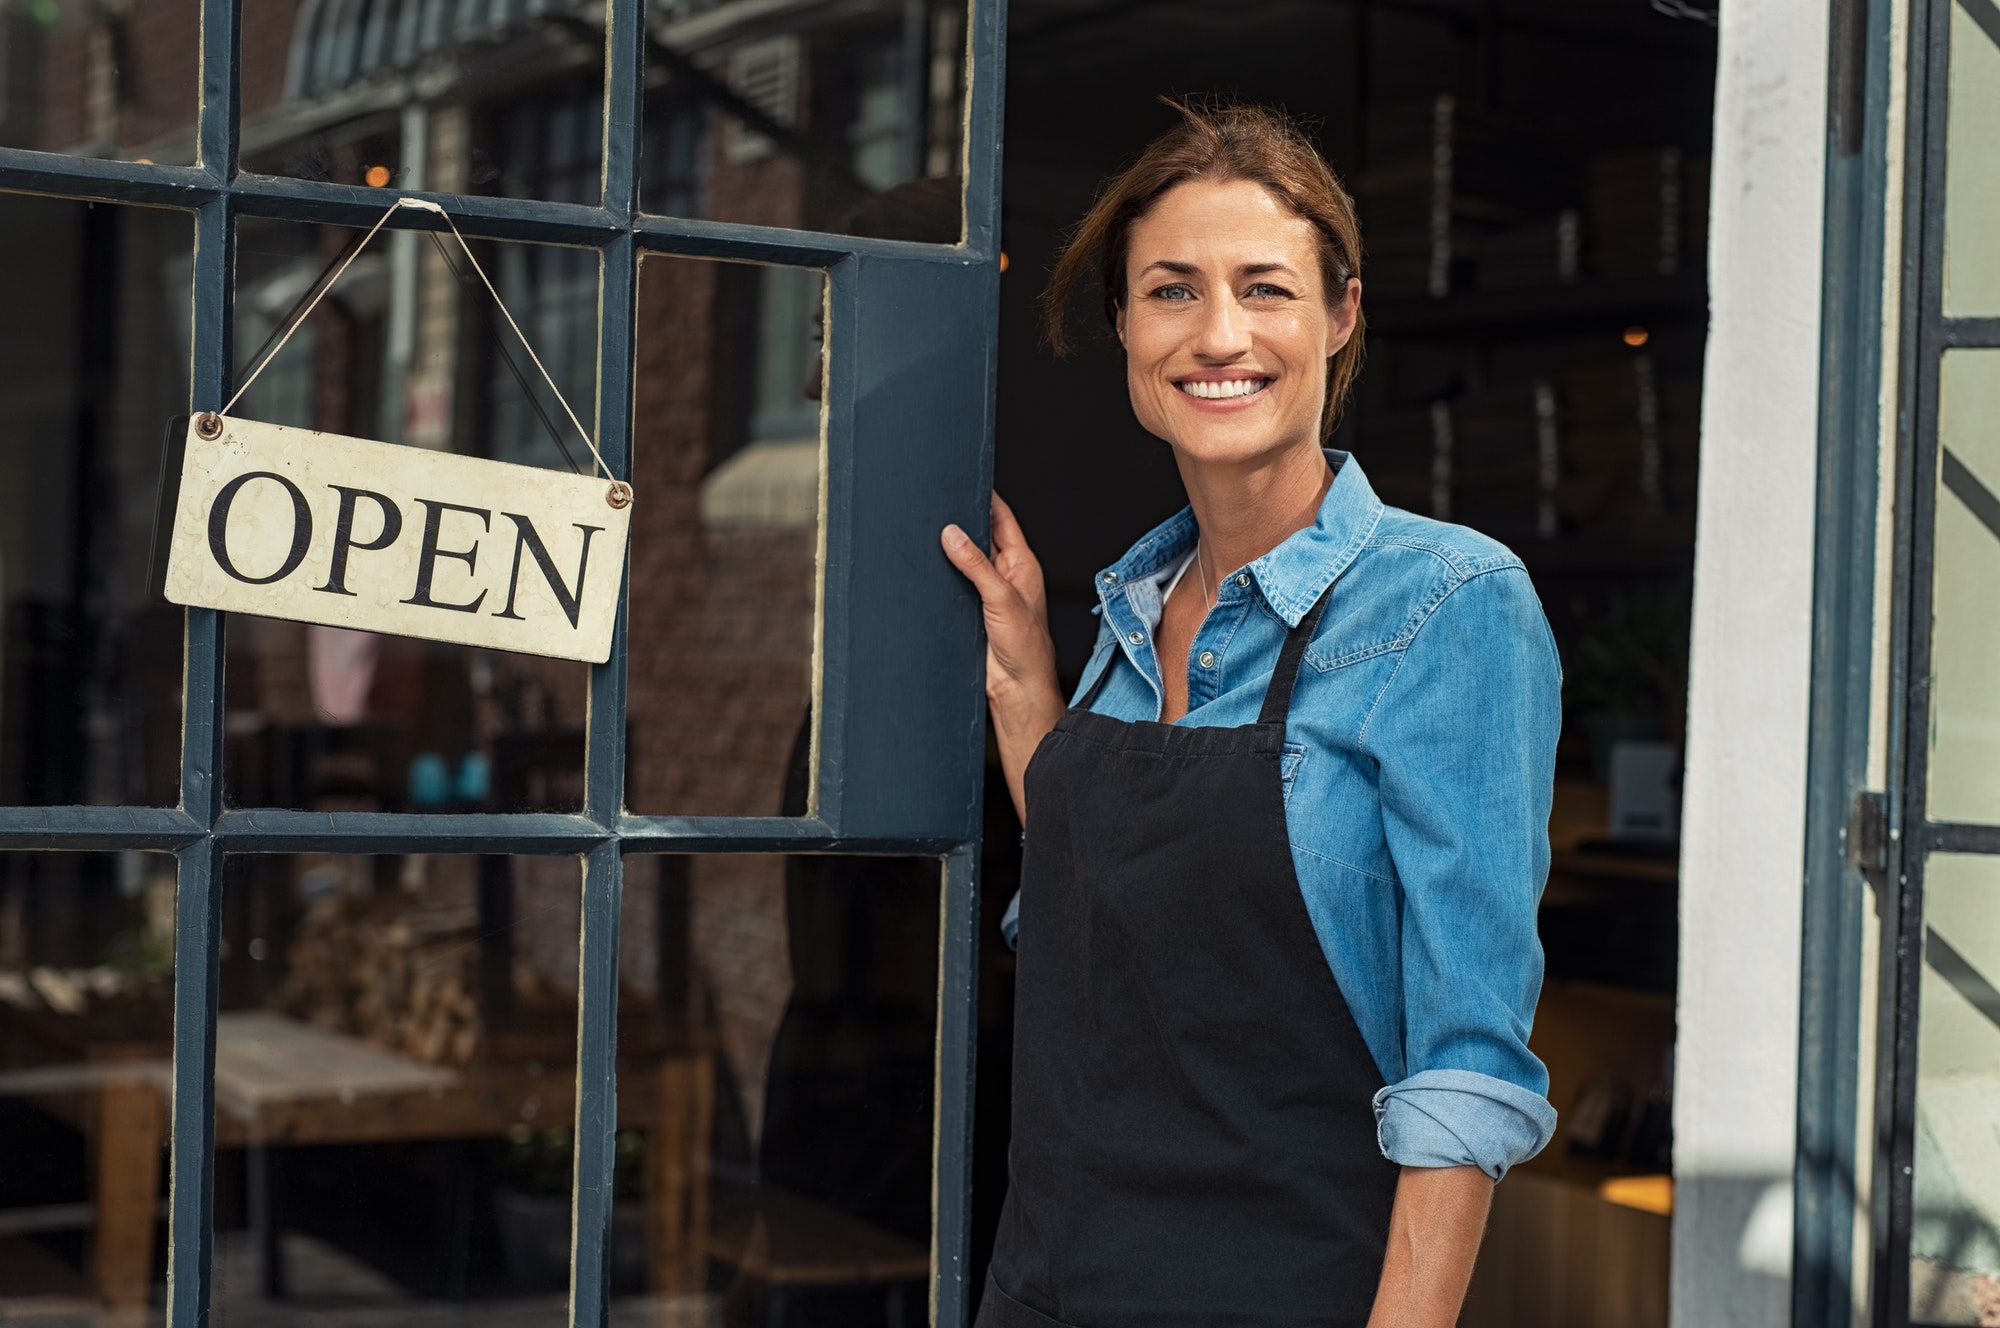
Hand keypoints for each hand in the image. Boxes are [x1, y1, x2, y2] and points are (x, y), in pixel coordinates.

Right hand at [942, 494, 1065, 820]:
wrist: (1016, 690)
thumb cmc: (1025, 649)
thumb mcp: (1001, 598)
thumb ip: (976, 564)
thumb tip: (952, 534)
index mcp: (1021, 563)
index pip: (1001, 518)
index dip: (984, 496)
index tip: (964, 476)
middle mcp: (1005, 573)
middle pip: (979, 535)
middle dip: (959, 520)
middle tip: (934, 501)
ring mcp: (987, 592)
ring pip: (963, 560)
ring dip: (947, 549)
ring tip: (923, 530)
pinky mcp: (970, 611)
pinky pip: (953, 584)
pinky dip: (940, 575)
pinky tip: (923, 567)